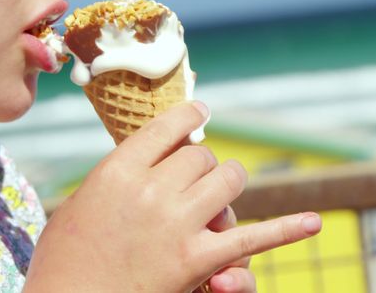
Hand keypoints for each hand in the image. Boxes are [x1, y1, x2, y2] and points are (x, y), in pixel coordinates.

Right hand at [24, 102, 321, 291]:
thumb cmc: (64, 262)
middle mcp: (151, 192)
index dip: (190, 118)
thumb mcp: (80, 205)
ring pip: (227, 181)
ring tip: (218, 194)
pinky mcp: (199, 262)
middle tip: (191, 179)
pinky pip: (252, 239)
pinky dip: (286, 229)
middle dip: (200, 166)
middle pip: (200, 156)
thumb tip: (151, 157)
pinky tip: (312, 222)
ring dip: (226, 185)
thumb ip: (116, 178)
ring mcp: (179, 226)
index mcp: (117, 171)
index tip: (200, 113)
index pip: (168, 128)